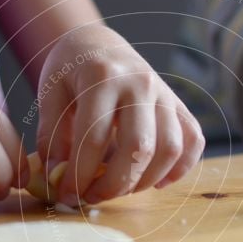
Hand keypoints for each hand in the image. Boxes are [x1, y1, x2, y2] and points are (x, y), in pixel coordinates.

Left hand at [36, 25, 204, 205]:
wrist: (98, 44)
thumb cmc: (70, 71)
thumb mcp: (50, 94)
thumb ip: (52, 134)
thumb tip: (58, 175)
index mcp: (103, 77)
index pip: (94, 137)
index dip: (79, 174)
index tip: (65, 194)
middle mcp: (140, 84)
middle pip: (139, 147)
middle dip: (114, 185)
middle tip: (92, 197)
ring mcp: (164, 94)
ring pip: (170, 149)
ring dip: (144, 181)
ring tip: (118, 189)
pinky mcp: (178, 105)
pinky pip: (192, 141)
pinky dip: (179, 168)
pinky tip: (154, 180)